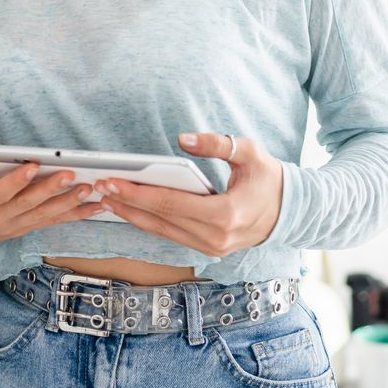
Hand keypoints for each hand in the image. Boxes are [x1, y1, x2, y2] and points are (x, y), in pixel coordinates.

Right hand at [0, 158, 105, 256]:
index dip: (15, 181)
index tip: (33, 165)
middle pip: (28, 204)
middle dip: (51, 189)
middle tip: (72, 175)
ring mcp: (13, 225)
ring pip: (44, 214)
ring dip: (69, 203)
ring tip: (91, 189)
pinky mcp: (23, 227)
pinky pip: (51, 221)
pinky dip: (74, 214)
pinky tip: (95, 206)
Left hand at [97, 133, 283, 257]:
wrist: (289, 211)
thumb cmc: (268, 178)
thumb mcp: (249, 152)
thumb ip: (216, 143)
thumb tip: (182, 139)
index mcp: (225, 215)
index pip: (171, 203)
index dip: (138, 192)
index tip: (112, 180)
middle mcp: (215, 238)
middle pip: (160, 219)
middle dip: (126, 202)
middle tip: (98, 185)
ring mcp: (211, 248)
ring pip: (161, 231)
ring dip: (131, 214)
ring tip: (105, 196)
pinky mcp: (207, 249)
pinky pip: (169, 234)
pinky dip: (147, 221)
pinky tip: (128, 208)